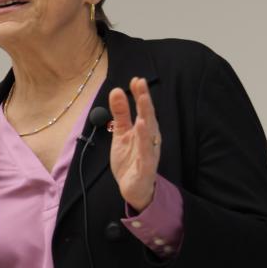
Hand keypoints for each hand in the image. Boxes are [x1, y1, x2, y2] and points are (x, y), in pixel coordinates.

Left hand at [108, 76, 160, 210]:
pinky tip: (141, 129)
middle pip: (148, 117)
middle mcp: (150, 138)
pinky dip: (144, 142)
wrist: (134, 188)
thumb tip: (116, 91)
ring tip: (142, 102)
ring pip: (149, 133)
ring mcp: (149, 152)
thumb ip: (120, 114)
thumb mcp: (121, 134)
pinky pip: (146, 153)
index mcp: (144, 130)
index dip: (140, 94)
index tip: (136, 79)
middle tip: (140, 83)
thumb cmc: (130, 159)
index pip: (142, 109)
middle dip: (144, 100)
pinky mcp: (146, 167)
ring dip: (146, 117)